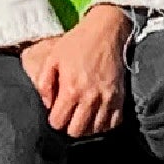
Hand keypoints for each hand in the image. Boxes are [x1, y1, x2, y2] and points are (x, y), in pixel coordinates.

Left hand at [22, 6, 134, 140]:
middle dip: (69, 126)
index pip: (58, 122)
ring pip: (95, 131)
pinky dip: (104, 124)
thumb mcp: (52, 58)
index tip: (56, 112)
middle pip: (77, 131)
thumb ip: (43, 83)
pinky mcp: (120, 98)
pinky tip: (96, 115)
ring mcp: (108, 99)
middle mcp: (90, 97)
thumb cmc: (76, 44)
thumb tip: (46, 105)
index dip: (54, 119)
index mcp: (71, 88)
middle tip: (69, 115)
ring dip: (86, 126)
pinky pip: (113, 124)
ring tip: (82, 115)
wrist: (106, 32)